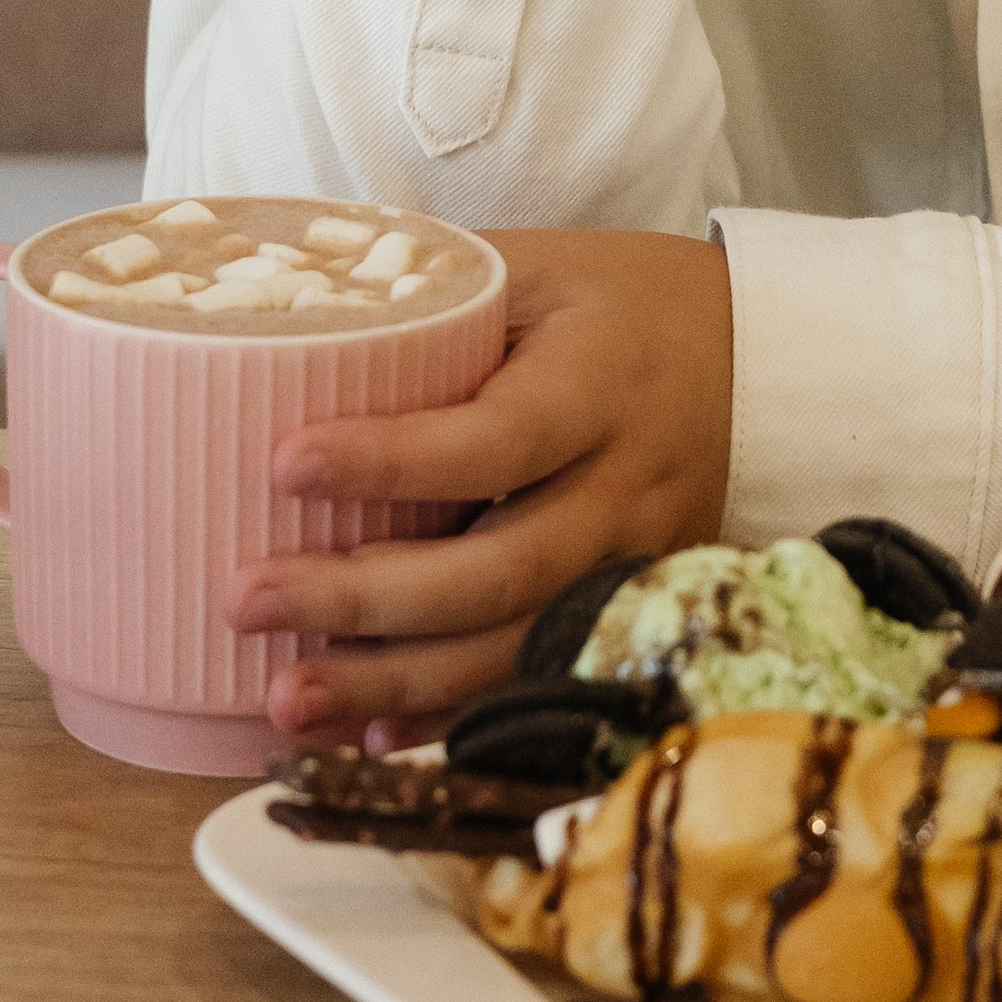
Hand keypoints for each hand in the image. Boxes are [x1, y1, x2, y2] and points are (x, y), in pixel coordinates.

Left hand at [226, 229, 733, 748]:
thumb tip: (280, 312)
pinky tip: (369, 732)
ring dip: (395, 680)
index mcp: (602, 382)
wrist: (755, 361)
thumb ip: (434, 298)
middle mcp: (626, 485)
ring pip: (517, 644)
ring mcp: (633, 562)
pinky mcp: (626, 612)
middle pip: (503, 568)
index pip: (498, 437)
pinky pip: (536, 676)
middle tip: (246, 595)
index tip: (285, 461)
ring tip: (284, 694)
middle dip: (367, 595)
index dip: (394, 460)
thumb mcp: (539, 270)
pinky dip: (450, 714)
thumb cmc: (618, 305)